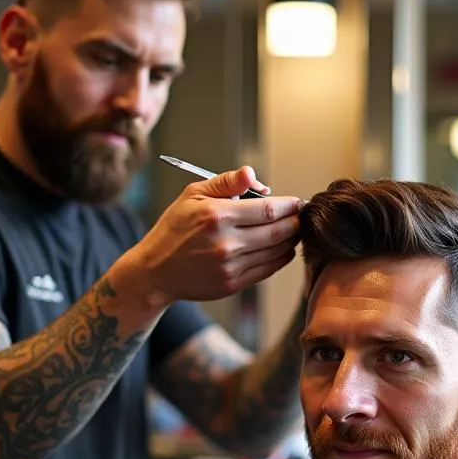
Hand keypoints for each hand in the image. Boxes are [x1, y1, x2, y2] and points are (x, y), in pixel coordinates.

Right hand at [126, 167, 302, 303]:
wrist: (156, 271)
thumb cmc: (175, 228)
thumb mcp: (192, 195)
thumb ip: (226, 182)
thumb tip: (252, 174)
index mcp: (217, 216)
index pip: (268, 209)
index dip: (289, 205)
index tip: (297, 202)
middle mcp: (226, 243)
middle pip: (278, 231)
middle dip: (295, 222)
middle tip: (301, 215)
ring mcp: (231, 266)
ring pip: (276, 251)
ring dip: (291, 240)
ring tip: (294, 230)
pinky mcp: (233, 284)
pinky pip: (268, 269)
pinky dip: (281, 257)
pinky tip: (283, 248)